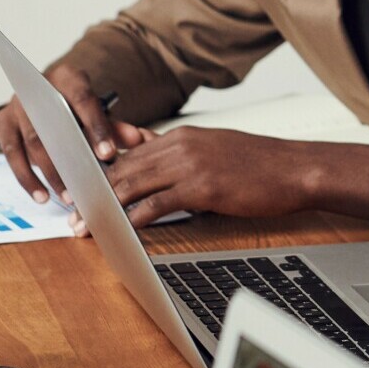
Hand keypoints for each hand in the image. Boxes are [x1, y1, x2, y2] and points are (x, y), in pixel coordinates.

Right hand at [0, 66, 146, 203]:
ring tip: (68, 196)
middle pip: (54, 125)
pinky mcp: (2, 124)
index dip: (96, 127)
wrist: (45, 96)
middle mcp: (37, 88)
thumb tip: (137, 138)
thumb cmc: (76, 107)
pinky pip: (11, 155)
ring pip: (32, 143)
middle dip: (72, 158)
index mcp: (67, 78)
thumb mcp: (97, 112)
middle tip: (88, 184)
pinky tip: (41, 196)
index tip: (108, 154)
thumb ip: (114, 126)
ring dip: (50, 173)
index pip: (83, 100)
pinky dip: (27, 178)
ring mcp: (16, 106)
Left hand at [68, 130, 368, 230]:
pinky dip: (134, 218)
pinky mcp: (201, 187)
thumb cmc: (261, 163)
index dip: (102, 175)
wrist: (295, 168)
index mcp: (181, 136)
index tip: (83, 191)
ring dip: (104, 209)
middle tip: (73, 214)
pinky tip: (121, 231)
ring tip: (86, 226)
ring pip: (133, 185)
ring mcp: (190, 165)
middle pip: (123, 169)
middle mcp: (180, 145)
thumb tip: (157, 162)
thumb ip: (183, 154)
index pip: (129, 154)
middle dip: (94, 194)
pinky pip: (157, 204)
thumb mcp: (216, 148)